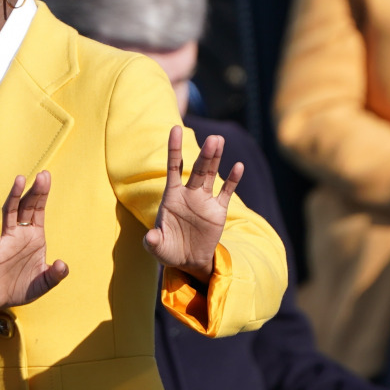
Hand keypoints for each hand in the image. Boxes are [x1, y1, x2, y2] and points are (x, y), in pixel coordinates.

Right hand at [0, 171, 68, 321]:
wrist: (1, 300)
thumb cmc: (23, 287)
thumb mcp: (44, 283)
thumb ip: (55, 275)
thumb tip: (62, 264)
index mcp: (35, 237)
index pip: (39, 210)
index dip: (42, 194)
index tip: (46, 177)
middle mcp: (21, 233)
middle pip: (26, 207)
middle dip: (34, 191)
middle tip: (41, 175)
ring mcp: (7, 240)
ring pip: (9, 213)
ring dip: (14, 196)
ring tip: (20, 180)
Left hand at [143, 125, 241, 282]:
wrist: (187, 260)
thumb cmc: (168, 249)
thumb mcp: (158, 247)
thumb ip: (153, 241)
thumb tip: (151, 237)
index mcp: (172, 195)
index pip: (173, 166)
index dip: (174, 148)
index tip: (176, 129)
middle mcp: (189, 193)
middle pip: (198, 169)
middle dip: (205, 154)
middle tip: (213, 139)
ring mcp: (204, 201)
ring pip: (211, 175)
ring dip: (216, 159)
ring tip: (219, 141)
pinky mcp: (218, 211)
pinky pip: (227, 193)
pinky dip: (233, 181)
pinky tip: (238, 167)